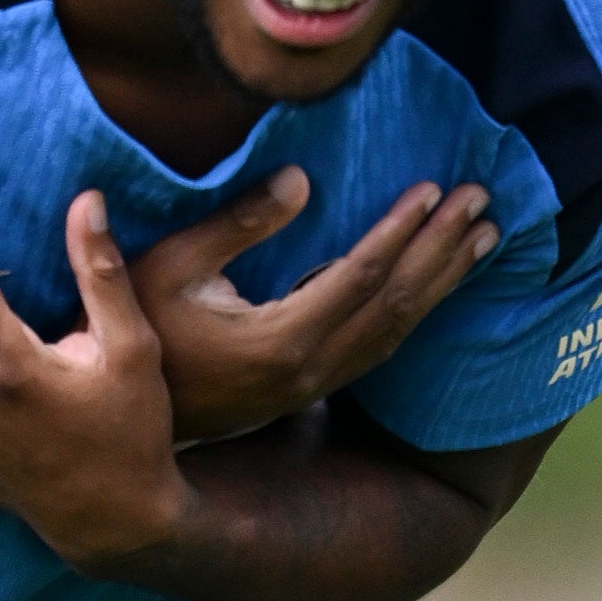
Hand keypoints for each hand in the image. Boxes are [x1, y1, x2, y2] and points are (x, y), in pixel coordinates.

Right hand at [124, 166, 498, 445]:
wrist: (118, 421)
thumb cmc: (131, 330)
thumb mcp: (171, 265)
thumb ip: (239, 223)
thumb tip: (302, 179)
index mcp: (280, 340)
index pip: (359, 277)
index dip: (401, 232)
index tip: (434, 190)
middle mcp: (309, 370)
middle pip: (393, 304)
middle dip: (442, 250)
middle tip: (482, 202)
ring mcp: (312, 386)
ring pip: (395, 331)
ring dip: (441, 281)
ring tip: (482, 237)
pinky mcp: (309, 390)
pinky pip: (379, 347)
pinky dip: (415, 309)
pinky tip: (435, 283)